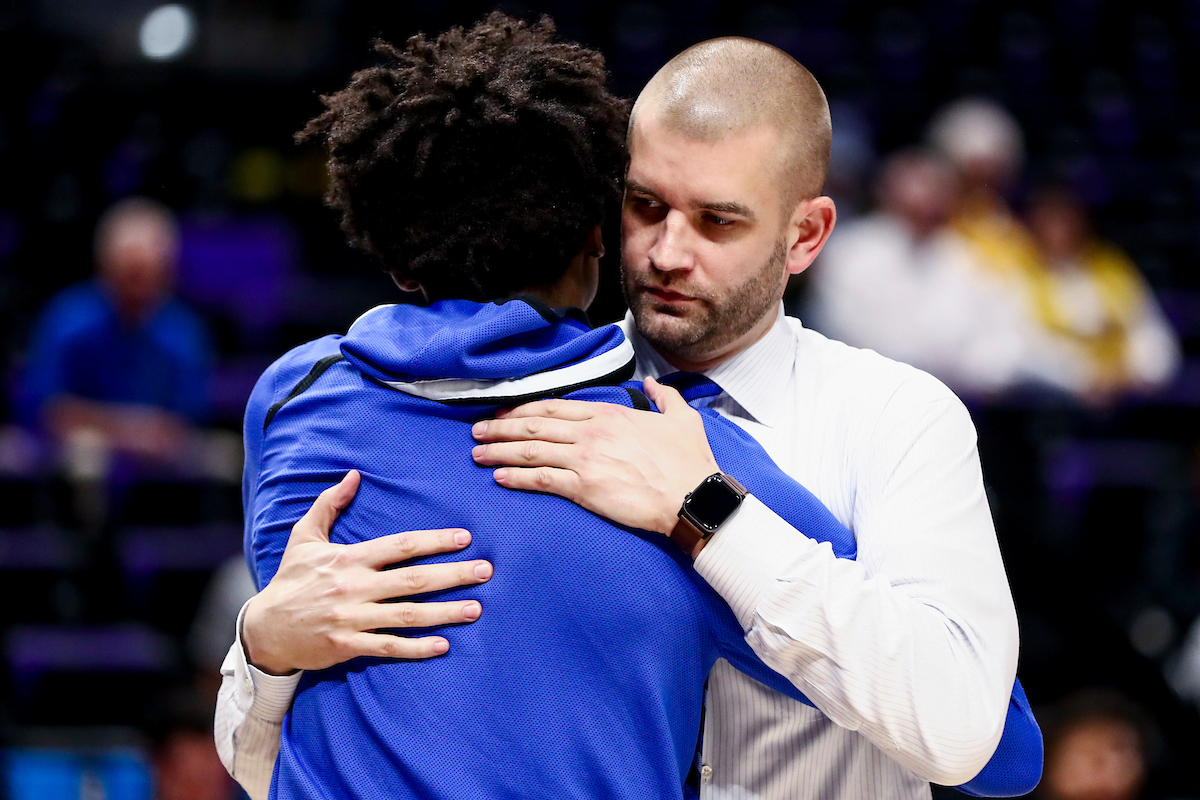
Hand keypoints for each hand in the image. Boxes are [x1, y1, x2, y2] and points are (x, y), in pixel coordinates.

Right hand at [242, 470, 492, 674]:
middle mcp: (353, 587)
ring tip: (475, 608)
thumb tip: (353, 474)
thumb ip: (330, 504)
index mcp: (348, 559)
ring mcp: (351, 618)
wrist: (264, 629)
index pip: (399, 546)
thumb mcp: (304, 537)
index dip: (434, 541)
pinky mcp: (347, 645)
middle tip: (485, 571)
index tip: (464, 537)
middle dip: (452, 574)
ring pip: (407, 615)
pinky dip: (416, 648)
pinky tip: (443, 645)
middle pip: (412, 580)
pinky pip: (388, 647)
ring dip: (444, 612)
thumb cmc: (291, 580)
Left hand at [471, 376, 719, 536]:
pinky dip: (516, 476)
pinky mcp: (584, 488)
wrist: (692, 497)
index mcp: (609, 414)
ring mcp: (586, 459)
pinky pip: (541, 479)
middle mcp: (592, 432)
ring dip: (499, 450)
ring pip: (531, 450)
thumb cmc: (689, 461)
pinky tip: (499, 477)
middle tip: (476, 430)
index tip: (504, 411)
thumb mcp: (682, 418)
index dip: (524, 409)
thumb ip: (664, 397)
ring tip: (477, 452)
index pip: (554, 407)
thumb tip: (653, 384)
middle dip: (501, 426)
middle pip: (534, 426)